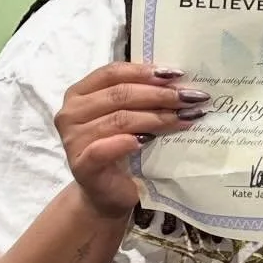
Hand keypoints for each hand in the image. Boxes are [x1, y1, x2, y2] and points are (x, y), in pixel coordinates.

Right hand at [55, 62, 208, 221]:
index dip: (145, 71)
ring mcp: (73, 140)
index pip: (112, 72)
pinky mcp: (81, 166)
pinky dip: (126, 143)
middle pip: (119, 94)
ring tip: (185, 118)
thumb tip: (180, 81)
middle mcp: (71, 113)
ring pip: (119, 119)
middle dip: (160, 95)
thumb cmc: (122, 148)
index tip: (178, 74)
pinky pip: (102, 150)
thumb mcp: (131, 115)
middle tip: (191, 98)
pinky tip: (147, 141)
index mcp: (80, 93)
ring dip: (156, 117)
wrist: (109, 191)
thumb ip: (142, 95)